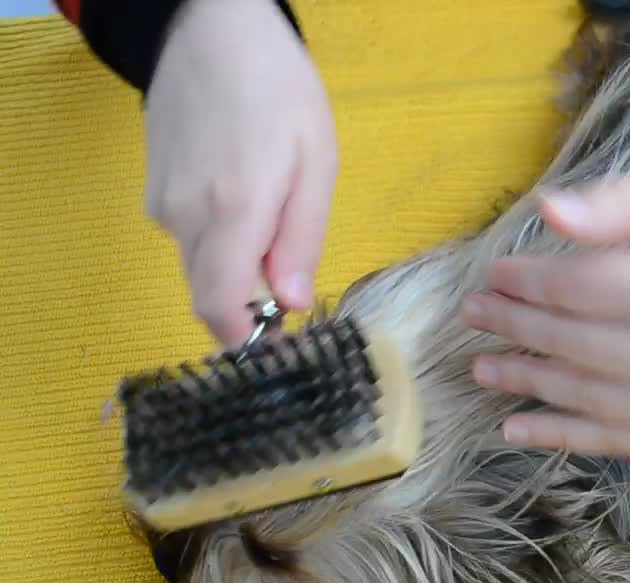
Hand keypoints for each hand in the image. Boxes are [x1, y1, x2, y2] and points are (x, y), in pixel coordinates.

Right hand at [144, 0, 337, 346]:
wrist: (208, 30)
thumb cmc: (277, 89)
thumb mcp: (316, 162)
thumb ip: (301, 238)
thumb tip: (289, 303)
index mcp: (231, 212)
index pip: (217, 307)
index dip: (244, 337)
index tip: (277, 344)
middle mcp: (184, 217)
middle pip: (208, 292)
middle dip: (246, 301)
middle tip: (290, 277)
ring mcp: (161, 204)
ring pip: (200, 264)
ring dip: (236, 262)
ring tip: (272, 211)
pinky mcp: (153, 190)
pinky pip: (189, 236)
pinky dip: (219, 235)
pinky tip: (243, 191)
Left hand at [462, 176, 629, 465]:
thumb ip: (624, 205)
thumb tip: (545, 212)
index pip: (571, 286)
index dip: (523, 280)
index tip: (492, 274)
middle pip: (565, 341)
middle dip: (511, 326)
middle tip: (473, 316)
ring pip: (576, 395)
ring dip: (521, 380)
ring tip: (481, 367)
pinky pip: (607, 442)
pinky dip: (555, 435)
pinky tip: (515, 427)